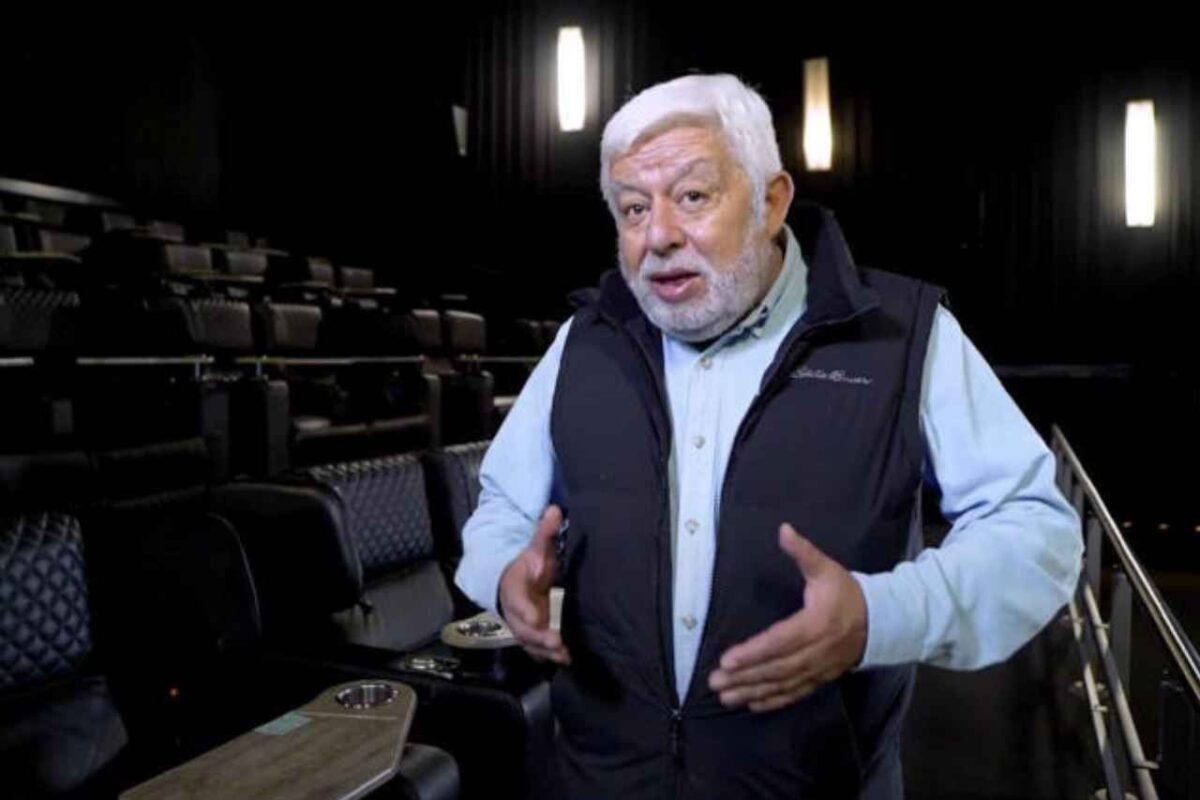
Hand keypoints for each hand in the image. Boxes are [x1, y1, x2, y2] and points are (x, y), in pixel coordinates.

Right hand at [498, 505, 571, 664]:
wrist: (509, 581)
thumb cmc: (527, 565)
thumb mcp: (535, 548)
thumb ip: (544, 532)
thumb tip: (555, 510)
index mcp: (513, 586)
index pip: (517, 599)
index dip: (526, 609)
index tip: (538, 618)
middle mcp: (513, 610)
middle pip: (522, 626)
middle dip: (538, 635)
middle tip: (556, 641)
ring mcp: (520, 624)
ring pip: (528, 641)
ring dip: (544, 650)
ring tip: (563, 655)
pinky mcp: (529, 634)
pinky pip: (535, 648)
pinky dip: (548, 655)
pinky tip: (565, 659)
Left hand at [707, 523, 865, 711]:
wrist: (881, 621)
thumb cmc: (846, 593)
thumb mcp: (826, 568)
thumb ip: (804, 552)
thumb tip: (783, 529)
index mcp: (815, 624)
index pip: (779, 641)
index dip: (753, 652)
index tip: (727, 658)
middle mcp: (816, 651)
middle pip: (777, 668)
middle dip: (745, 676)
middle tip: (715, 681)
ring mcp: (819, 669)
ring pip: (783, 684)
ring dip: (753, 691)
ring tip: (725, 696)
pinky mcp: (821, 678)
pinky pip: (795, 693)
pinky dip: (773, 701)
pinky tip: (752, 703)